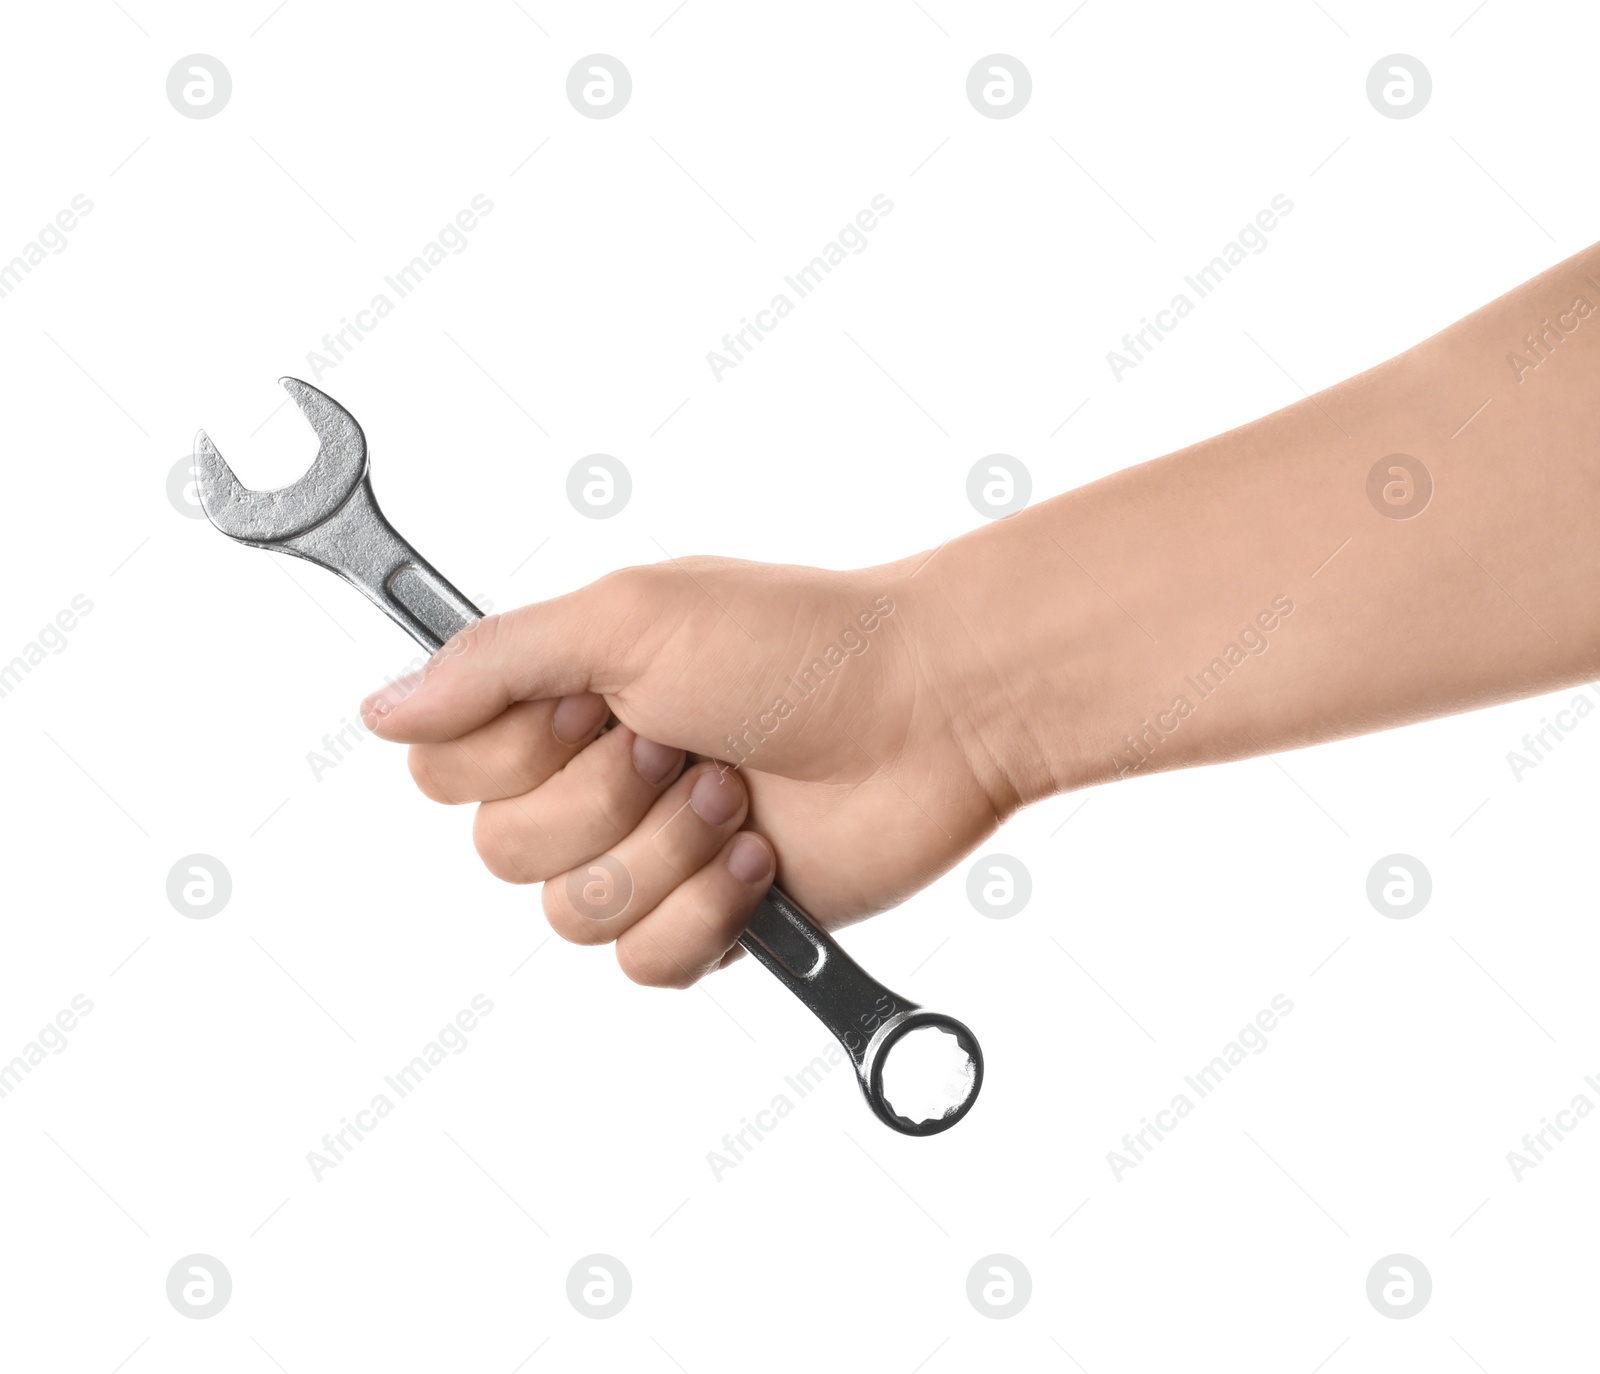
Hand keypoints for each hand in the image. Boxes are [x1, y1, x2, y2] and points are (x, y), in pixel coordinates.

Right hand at [359, 557, 1014, 987]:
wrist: (930, 711)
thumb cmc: (798, 641)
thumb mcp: (631, 617)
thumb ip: (494, 663)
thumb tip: (377, 709)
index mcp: (564, 701)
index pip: (443, 768)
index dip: (506, 752)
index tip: (592, 703)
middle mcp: (594, 780)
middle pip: (499, 849)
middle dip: (601, 798)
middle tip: (683, 741)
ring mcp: (651, 857)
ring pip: (568, 915)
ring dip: (662, 851)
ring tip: (737, 793)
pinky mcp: (709, 923)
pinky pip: (643, 965)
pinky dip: (705, 912)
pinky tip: (760, 858)